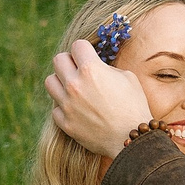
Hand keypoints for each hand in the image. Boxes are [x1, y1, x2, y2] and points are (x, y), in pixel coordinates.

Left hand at [44, 38, 155, 158]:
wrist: (132, 139)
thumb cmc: (134, 106)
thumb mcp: (127, 77)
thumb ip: (106, 68)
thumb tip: (96, 66)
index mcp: (91, 69)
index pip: (77, 46)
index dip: (85, 50)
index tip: (89, 57)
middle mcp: (75, 84)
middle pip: (58, 60)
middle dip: (69, 62)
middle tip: (80, 71)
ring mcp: (67, 104)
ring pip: (50, 82)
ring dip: (61, 82)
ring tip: (74, 89)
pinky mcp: (65, 123)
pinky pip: (55, 108)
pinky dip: (64, 107)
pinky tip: (77, 109)